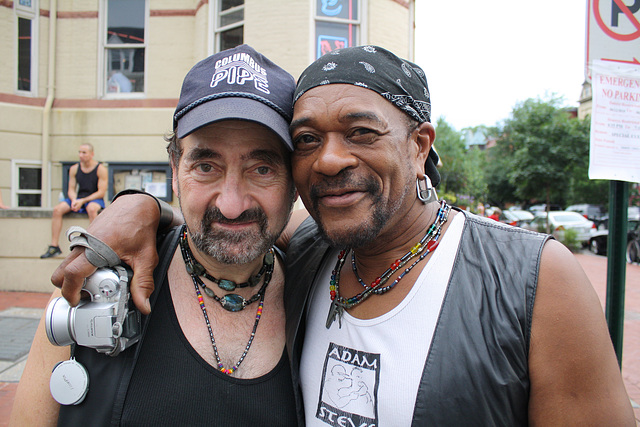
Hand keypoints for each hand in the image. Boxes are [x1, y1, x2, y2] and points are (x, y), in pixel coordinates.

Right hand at [51, 194, 160, 313]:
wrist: (137, 206)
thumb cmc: (140, 227)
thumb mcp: (146, 257)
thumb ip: (143, 282)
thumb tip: (143, 306)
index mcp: (96, 248)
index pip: (72, 273)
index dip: (70, 292)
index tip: (77, 301)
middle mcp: (84, 244)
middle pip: (60, 273)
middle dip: (68, 288)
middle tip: (86, 296)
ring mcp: (81, 240)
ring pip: (65, 265)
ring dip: (74, 278)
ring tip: (96, 284)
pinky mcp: (84, 239)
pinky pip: (73, 257)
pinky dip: (80, 267)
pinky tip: (100, 270)